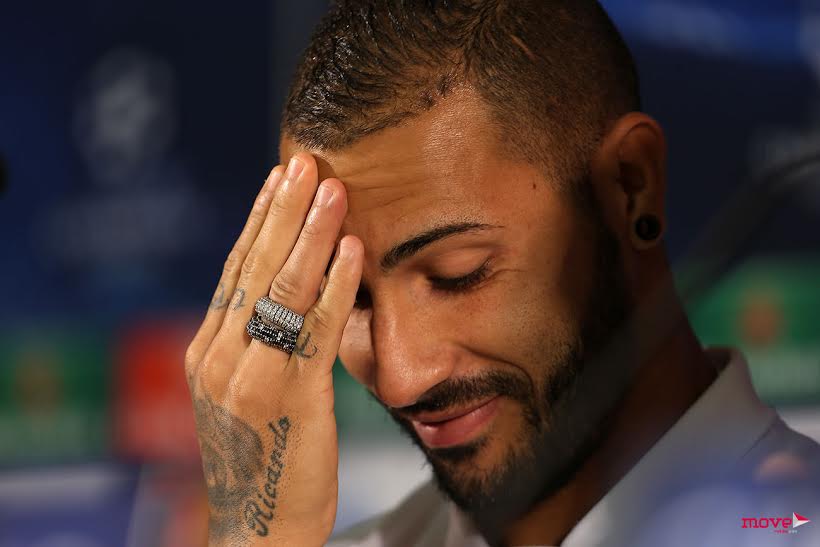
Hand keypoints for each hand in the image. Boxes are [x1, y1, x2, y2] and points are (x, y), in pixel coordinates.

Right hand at [185, 153, 362, 545]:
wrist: (259, 528)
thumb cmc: (262, 457)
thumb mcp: (243, 392)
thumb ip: (254, 342)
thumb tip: (278, 292)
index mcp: (209, 350)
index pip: (237, 270)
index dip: (260, 221)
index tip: (279, 179)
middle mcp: (221, 356)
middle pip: (256, 267)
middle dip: (283, 211)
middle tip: (306, 162)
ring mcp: (252, 376)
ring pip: (283, 289)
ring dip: (311, 234)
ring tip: (332, 188)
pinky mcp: (291, 397)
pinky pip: (317, 330)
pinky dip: (337, 286)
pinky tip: (353, 251)